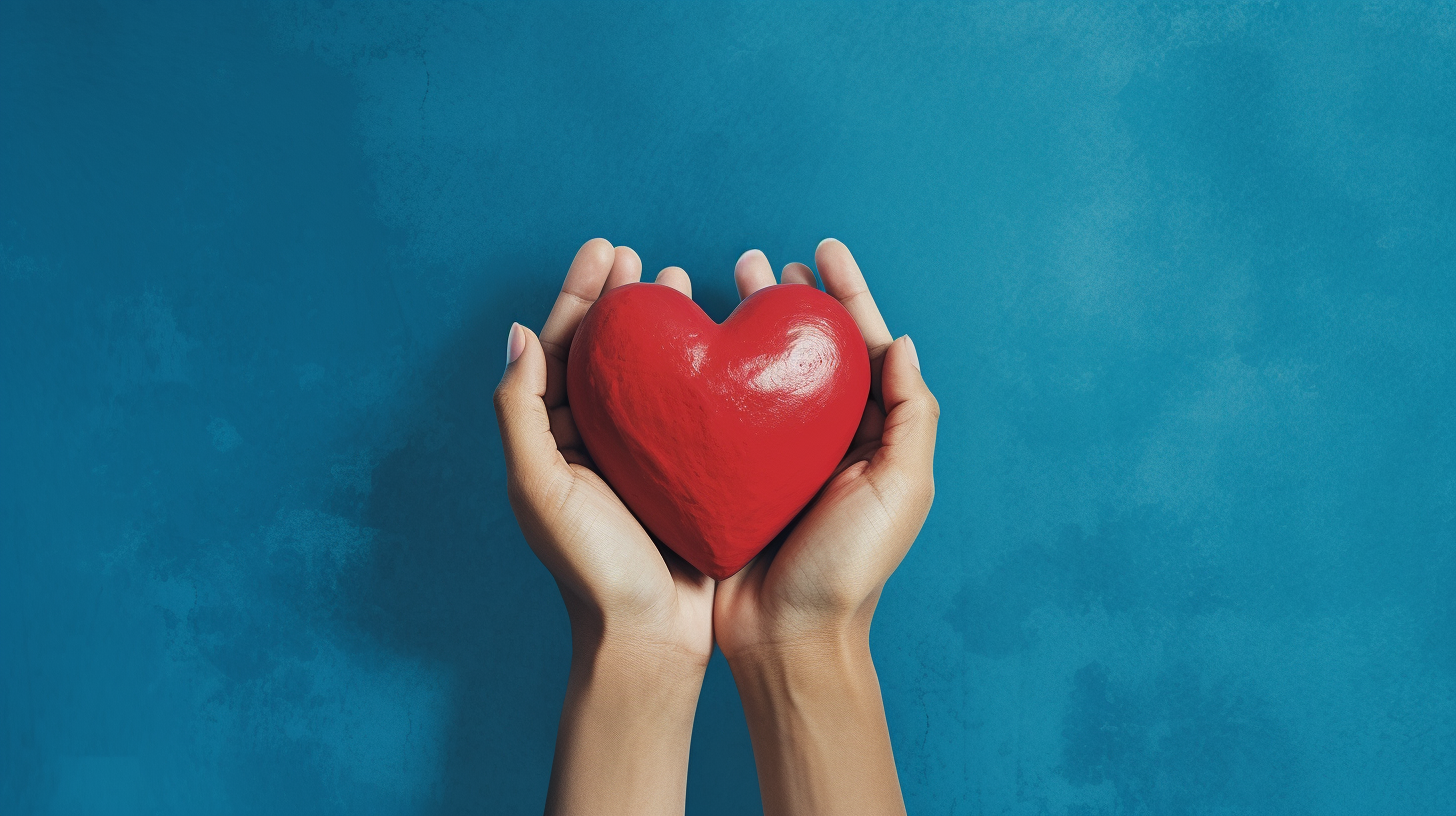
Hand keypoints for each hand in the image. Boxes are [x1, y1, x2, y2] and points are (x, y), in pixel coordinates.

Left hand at [494, 238, 711, 814]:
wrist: (648, 639)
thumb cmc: (593, 568)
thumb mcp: (542, 487)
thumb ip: (521, 411)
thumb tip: (518, 333)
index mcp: (551, 441)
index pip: (561, 350)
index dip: (580, 296)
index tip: (606, 250)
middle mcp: (590, 444)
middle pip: (602, 352)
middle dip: (617, 300)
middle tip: (640, 256)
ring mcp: (638, 458)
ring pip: (644, 374)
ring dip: (656, 327)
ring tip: (679, 282)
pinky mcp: (680, 476)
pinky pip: (685, 408)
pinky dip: (695, 370)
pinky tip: (717, 348)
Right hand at [714, 239, 938, 815]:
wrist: (787, 639)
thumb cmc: (849, 569)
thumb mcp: (900, 491)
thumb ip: (910, 416)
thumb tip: (902, 342)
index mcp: (870, 437)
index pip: (863, 348)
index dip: (846, 295)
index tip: (822, 252)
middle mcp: (823, 439)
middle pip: (808, 351)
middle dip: (789, 304)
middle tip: (757, 265)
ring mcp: (774, 456)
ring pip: (761, 371)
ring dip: (746, 326)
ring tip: (721, 283)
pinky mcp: (731, 475)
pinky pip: (720, 411)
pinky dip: (708, 373)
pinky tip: (687, 347)